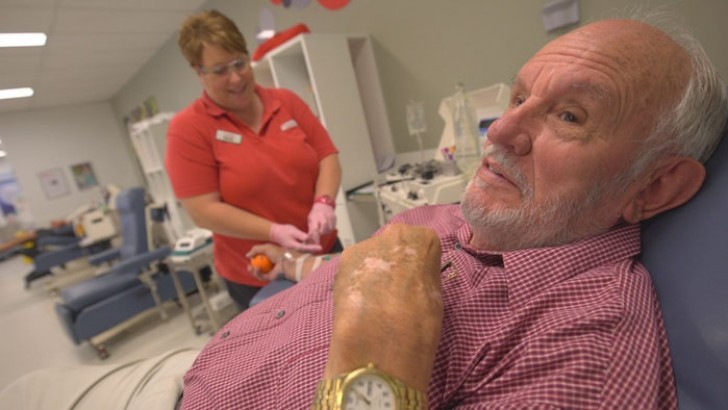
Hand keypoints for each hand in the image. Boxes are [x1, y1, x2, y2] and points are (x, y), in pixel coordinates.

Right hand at [246, 244, 283, 281]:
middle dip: (251, 267)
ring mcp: (269, 272)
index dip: (253, 259)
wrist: (286, 262)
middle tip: (248, 266)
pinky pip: (261, 277)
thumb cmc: (278, 253)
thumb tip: (247, 256)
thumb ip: (255, 249)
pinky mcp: (270, 277)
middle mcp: (269, 265)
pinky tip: (257, 268)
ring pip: (257, 273)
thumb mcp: (266, 247)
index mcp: (269, 257)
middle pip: (257, 267)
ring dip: (252, 271)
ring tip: (250, 267)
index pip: (258, 259)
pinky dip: (257, 273)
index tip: (249, 257)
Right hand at [269, 223, 321, 252]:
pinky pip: (301, 250)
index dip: (313, 248)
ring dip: (310, 249)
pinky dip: (307, 248)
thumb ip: (301, 235)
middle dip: (313, 250)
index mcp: (293, 246)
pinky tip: (311, 245)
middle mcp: (293, 250)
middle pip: (305, 251)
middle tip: (320, 247)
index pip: (305, 248)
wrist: (275, 233)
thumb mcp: (293, 231)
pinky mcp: (294, 249)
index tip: (320, 247)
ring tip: (317, 247)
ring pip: (304, 251)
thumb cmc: (284, 231)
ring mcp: (293, 250)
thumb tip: (309, 238)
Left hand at [308, 203, 335, 238]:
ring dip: (325, 233)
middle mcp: (323, 218)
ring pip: (329, 230)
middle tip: (319, 236)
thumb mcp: (310, 220)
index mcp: (315, 218)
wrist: (324, 204)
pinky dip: (329, 230)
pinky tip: (326, 227)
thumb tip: (309, 239)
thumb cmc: (315, 213)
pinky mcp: (335, 219)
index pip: (315, 230)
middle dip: (321, 235)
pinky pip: (333, 228)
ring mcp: (330, 218)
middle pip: (323, 231)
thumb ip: (311, 229)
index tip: (314, 243)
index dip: (315, 237)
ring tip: (322, 230)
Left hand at [323, 223, 442, 391]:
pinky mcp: (341, 262)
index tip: (415, 284)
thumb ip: (422, 276)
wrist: (379, 338)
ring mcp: (364, 246)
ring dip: (372, 275)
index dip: (418, 267)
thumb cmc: (419, 320)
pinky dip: (356, 284)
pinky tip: (358, 306)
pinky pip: (354, 270)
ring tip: (373, 304)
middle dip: (393, 265)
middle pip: (394, 246)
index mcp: (423, 238)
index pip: (423, 245)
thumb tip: (412, 280)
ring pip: (371, 258)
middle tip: (393, 294)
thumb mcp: (434, 295)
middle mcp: (392, 234)